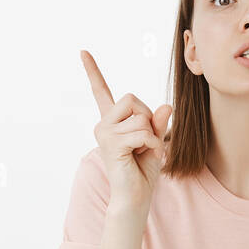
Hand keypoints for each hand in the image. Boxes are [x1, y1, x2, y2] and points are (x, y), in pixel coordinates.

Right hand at [81, 49, 172, 208]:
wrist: (135, 198)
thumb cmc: (143, 171)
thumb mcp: (155, 141)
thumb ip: (158, 123)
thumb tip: (166, 105)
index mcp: (111, 121)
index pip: (100, 91)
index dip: (92, 70)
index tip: (83, 51)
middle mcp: (103, 124)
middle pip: (131, 98)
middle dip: (147, 117)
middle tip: (146, 141)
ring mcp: (104, 133)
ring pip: (140, 116)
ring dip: (151, 134)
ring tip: (143, 151)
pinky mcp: (110, 143)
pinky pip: (142, 131)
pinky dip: (153, 143)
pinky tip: (146, 155)